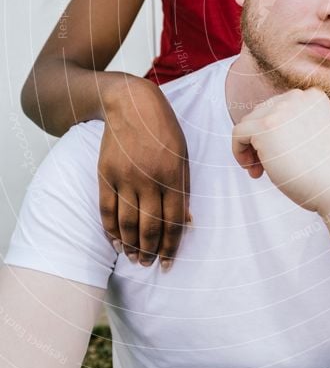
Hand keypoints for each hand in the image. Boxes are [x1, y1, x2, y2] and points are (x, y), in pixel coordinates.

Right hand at [97, 76, 189, 269]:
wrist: (130, 103)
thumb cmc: (163, 129)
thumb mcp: (183, 155)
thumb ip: (183, 189)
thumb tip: (186, 222)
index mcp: (173, 175)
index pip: (173, 221)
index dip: (171, 246)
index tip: (168, 263)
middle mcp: (149, 179)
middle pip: (149, 227)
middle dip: (151, 251)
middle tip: (150, 264)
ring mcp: (125, 177)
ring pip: (126, 223)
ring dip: (131, 246)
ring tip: (134, 259)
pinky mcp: (105, 174)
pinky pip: (106, 209)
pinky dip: (110, 230)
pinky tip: (115, 242)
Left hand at [232, 88, 329, 213]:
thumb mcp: (315, 136)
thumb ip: (294, 125)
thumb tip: (256, 130)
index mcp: (313, 96)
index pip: (278, 108)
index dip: (273, 134)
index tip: (279, 156)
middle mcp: (297, 96)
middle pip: (261, 113)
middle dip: (259, 141)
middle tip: (264, 168)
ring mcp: (281, 109)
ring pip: (248, 123)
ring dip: (250, 148)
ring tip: (259, 171)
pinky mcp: (265, 126)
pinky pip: (238, 134)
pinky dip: (238, 152)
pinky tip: (251, 169)